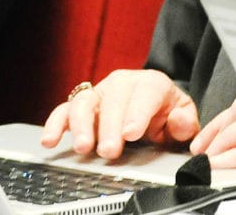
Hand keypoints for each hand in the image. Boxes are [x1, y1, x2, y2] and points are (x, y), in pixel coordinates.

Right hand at [41, 69, 199, 159]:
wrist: (155, 108)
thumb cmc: (168, 114)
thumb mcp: (184, 118)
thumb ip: (185, 122)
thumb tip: (176, 120)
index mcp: (152, 84)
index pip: (146, 93)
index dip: (138, 113)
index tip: (131, 133)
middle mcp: (124, 83)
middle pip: (113, 99)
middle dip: (110, 126)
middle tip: (109, 151)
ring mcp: (101, 93)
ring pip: (86, 102)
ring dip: (81, 125)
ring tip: (83, 147)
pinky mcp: (83, 106)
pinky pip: (64, 110)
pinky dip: (55, 123)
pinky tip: (50, 139)